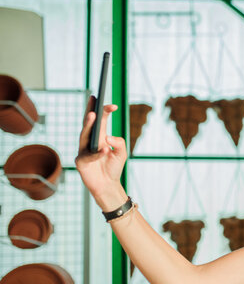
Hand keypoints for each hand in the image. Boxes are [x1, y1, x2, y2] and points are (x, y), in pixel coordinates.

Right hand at [75, 96, 127, 210]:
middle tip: (93, 99)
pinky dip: (97, 153)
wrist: (107, 185)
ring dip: (88, 125)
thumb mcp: (122, 153)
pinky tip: (104, 150)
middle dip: (90, 110)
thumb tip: (108, 138)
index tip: (114, 106)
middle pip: (88, 123)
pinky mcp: (80, 161)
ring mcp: (83, 150)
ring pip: (84, 135)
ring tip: (93, 115)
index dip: (105, 111)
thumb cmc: (113, 167)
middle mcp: (90, 141)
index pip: (102, 120)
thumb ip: (119, 143)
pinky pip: (88, 155)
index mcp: (101, 136)